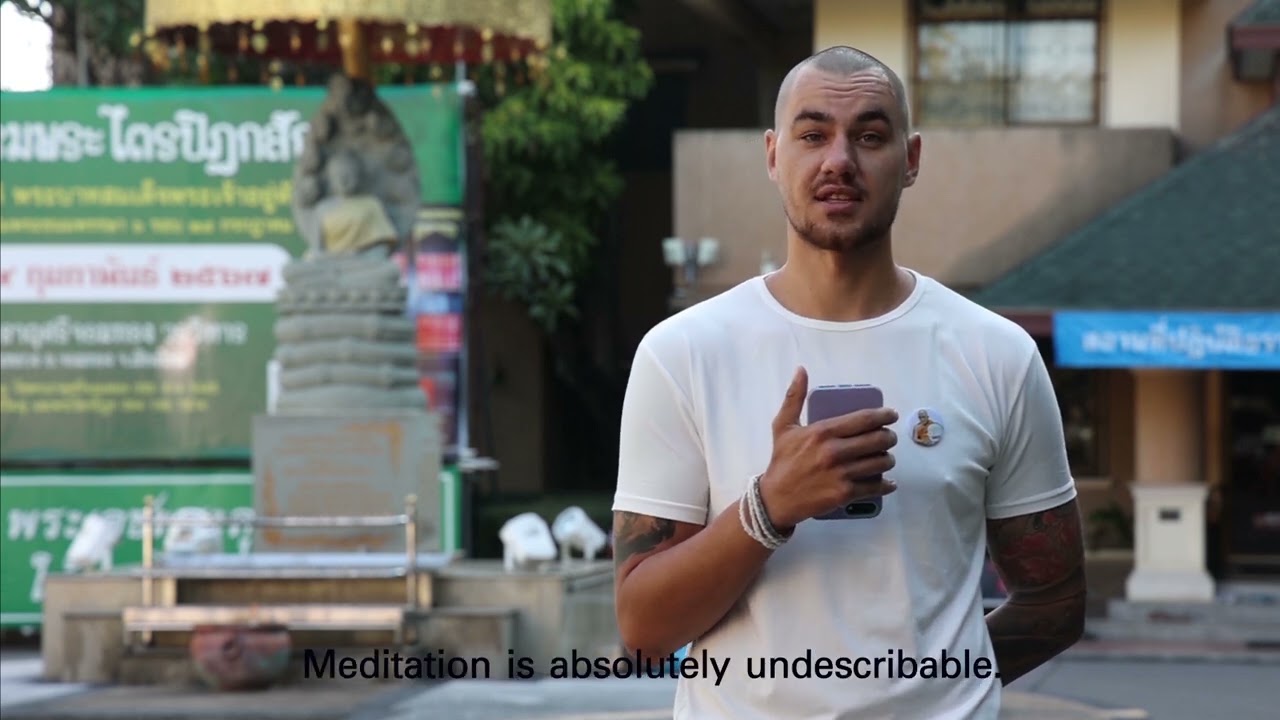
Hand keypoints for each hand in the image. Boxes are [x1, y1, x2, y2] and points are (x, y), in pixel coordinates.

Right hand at [757, 367, 898, 529]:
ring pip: (880, 462)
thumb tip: (801, 370)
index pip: (863, 419)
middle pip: (877, 440)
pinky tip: (888, 482)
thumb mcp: (783, 426)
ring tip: (885, 458)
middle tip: (889, 438)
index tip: (891, 415)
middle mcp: (834, 451)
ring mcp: (841, 473)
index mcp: (822, 431)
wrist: (776, 498)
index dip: (883, 415)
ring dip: (888, 459)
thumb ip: (794, 397)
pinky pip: (875, 487)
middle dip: (889, 437)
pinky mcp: (845, 494)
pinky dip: (886, 484)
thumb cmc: (782, 461)